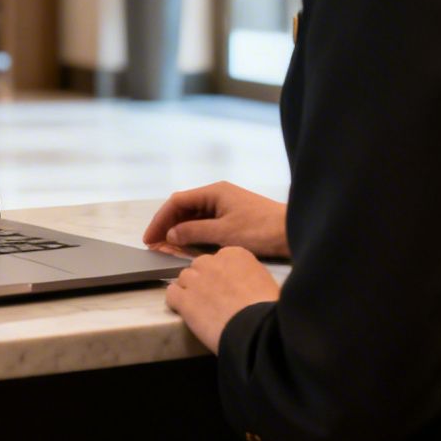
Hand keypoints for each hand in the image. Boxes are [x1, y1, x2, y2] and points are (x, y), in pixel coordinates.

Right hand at [142, 182, 288, 259]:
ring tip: (166, 248)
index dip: (160, 220)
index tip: (149, 238)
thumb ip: (193, 232)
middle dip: (167, 225)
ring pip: (194, 216)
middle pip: (184, 207)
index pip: (177, 202)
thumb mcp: (223, 233)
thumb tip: (170, 234)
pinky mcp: (233, 217)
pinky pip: (206, 223)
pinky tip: (187, 246)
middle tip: (154, 245)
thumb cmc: (259, 230)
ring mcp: (226, 205)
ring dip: (179, 230)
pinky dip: (194, 233)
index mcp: (214, 192)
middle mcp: (218, 195)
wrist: (292, 232)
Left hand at [165, 247, 280, 351]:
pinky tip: (185, 312)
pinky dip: (176, 302)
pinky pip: (171, 294)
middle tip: (214, 299)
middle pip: (200, 266)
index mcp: (236, 254)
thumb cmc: (267, 308)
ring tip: (200, 308)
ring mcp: (196, 279)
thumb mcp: (266, 282)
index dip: (222, 274)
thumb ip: (248, 275)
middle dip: (204, 280)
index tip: (228, 288)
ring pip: (184, 278)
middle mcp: (212, 261)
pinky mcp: (183, 298)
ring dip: (189, 290)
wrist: (256, 328)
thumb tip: (244, 284)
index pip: (220, 258)